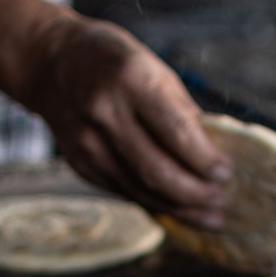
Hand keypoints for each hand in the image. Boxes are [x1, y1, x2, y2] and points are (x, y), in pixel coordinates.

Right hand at [19, 16, 229, 228]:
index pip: (175, 131)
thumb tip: (215, 150)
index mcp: (130, 80)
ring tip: (209, 217)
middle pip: (157, 169)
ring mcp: (88, 143)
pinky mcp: (80, 163)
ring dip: (179, 209)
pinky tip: (178, 209)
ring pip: (140, 189)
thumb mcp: (151, 66)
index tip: (226, 173)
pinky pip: (124, 191)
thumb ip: (181, 109)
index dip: (204, 159)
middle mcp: (105, 114)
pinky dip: (155, 203)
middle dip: (195, 193)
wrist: (48, 63)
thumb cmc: (111, 60)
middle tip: (221, 200)